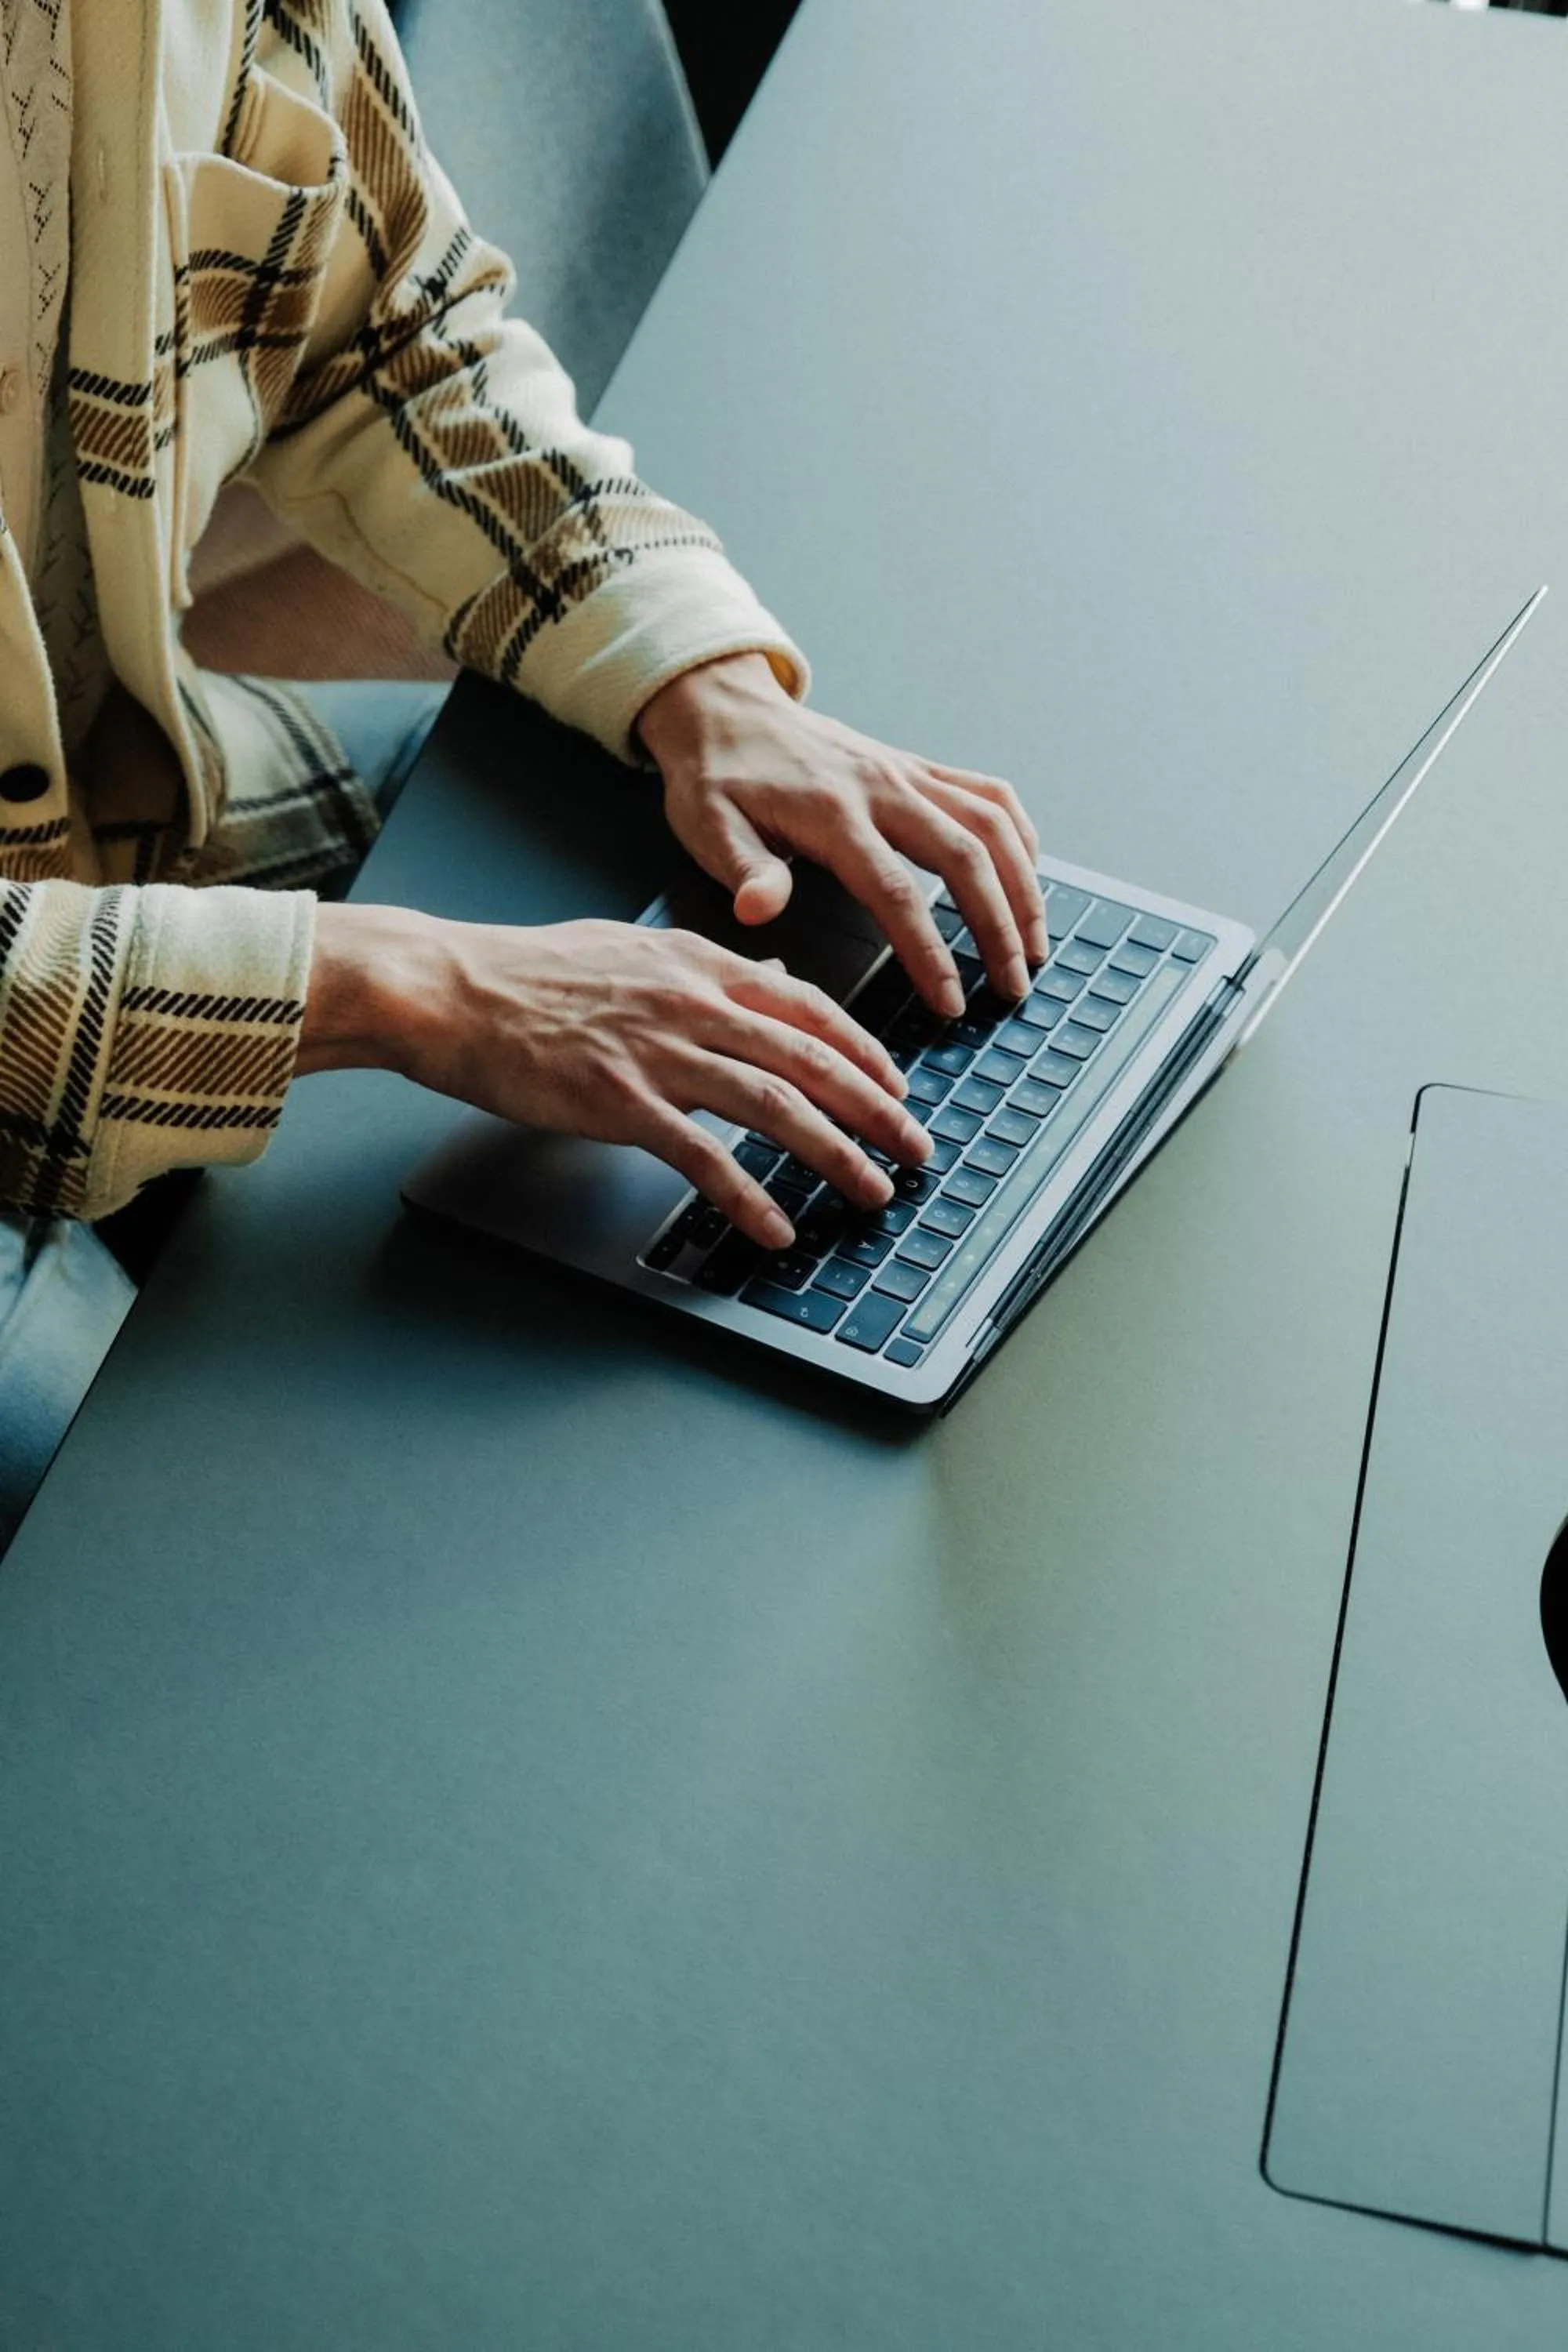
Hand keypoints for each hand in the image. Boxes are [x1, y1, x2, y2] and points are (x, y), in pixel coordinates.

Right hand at [298, 903, 931, 1247]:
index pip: (807, 1006)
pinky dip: (747, 1196)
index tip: (898, 1088)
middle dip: (877, 1110)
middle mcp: (691, 1002)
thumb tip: (772, 976)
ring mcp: (657, 1052)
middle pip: (811, 1059)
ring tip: (871, 1191)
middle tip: (916, 1150)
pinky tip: (775, 1228)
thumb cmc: (530, 974)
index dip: (864, 1051)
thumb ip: (708, 968)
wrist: (451, 990)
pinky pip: (701, 1157)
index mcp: (699, 963)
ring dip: (834, 1154)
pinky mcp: (618, 1101)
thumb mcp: (634, 948)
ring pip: (774, 1105)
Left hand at [636, 652, 1047, 1016]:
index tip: (950, 1001)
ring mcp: (906, 773)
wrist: (726, 707)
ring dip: (1023, 885)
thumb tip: (759, 911)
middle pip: (966, 857)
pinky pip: (988, 794)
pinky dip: (1019, 834)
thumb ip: (742, 869)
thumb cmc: (716, 777)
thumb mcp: (706, 826)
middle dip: (998, 927)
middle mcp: (883, 788)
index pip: (897, 893)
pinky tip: (1027, 877)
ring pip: (992, 824)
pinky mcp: (916, 767)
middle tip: (1012, 987)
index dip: (930, 952)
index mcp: (832, 813)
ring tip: (1034, 946)